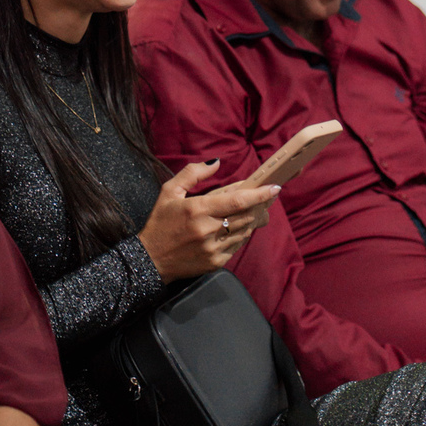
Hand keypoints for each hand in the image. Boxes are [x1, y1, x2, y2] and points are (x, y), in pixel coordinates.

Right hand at [137, 161, 280, 282]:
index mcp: (198, 210)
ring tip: (256, 210)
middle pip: (246, 216)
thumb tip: (216, 162)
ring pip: (245, 231)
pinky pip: (237, 246)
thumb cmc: (160, 222)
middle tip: (268, 196)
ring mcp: (213, 248)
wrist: (151, 259)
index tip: (274, 187)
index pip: (237, 201)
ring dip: (253, 219)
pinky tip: (240, 226)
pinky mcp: (216, 262)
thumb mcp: (169, 191)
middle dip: (260, 205)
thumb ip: (192, 174)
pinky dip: (242, 234)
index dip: (259, 194)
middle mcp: (208, 230)